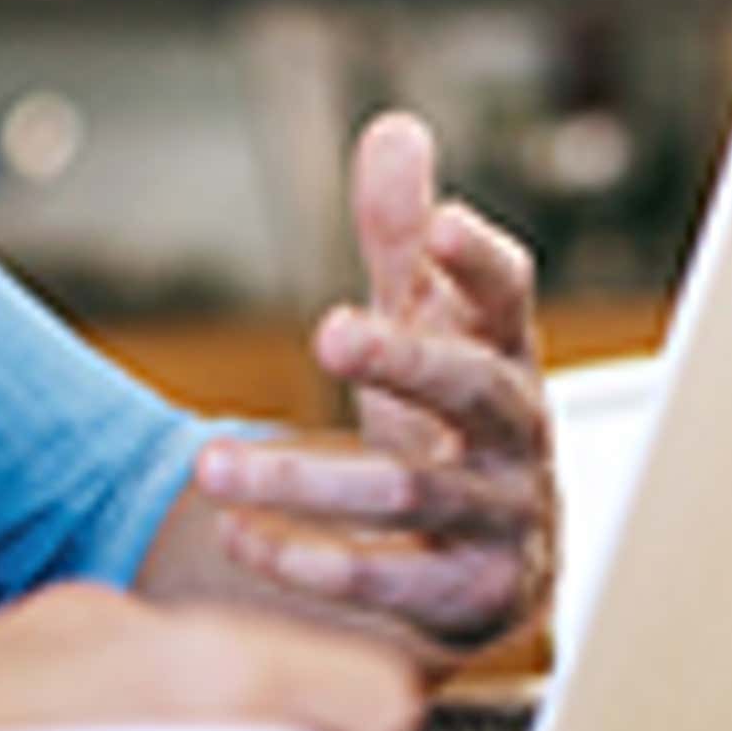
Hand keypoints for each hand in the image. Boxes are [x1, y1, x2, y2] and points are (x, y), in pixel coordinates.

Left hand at [184, 113, 552, 659]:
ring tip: (211, 467)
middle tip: (328, 331)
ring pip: (411, 494)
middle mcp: (520, 437)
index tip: (442, 222)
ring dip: (304, 480)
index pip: (509, 298)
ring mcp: (504, 520)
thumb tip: (397, 131)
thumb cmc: (446, 425)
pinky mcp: (474, 599)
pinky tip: (242, 542)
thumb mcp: (423, 328)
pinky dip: (315, 563)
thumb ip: (403, 238)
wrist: (478, 570)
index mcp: (506, 356)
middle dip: (404, 360)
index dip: (480, 262)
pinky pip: (396, 584)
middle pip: (476, 390)